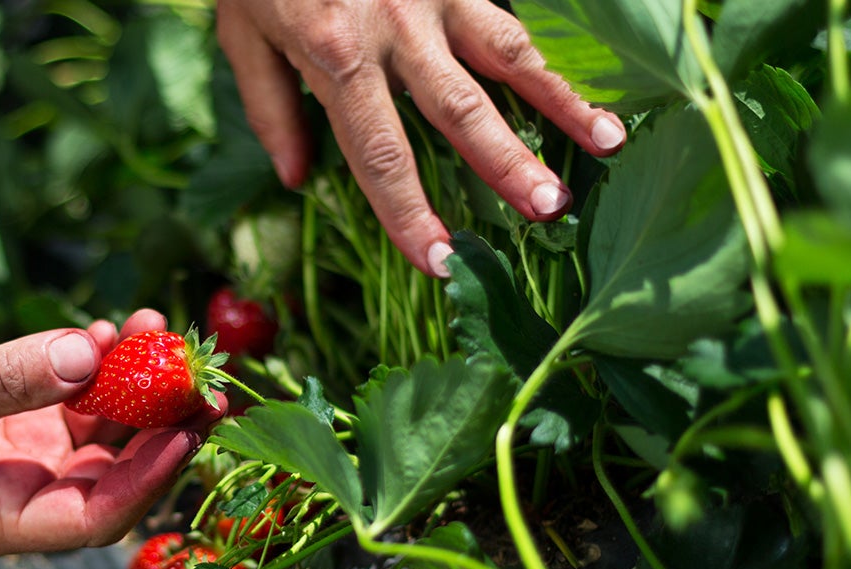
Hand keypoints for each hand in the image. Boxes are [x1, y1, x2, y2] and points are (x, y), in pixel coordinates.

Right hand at [0, 309, 222, 555]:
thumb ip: (9, 378)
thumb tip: (92, 356)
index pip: (91, 518)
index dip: (144, 482)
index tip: (184, 437)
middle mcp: (27, 494)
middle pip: (118, 475)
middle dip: (163, 431)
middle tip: (207, 388)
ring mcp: (34, 455)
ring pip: (111, 430)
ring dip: (140, 384)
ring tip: (158, 328)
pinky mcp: (34, 415)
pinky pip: (89, 395)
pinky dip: (106, 362)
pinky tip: (114, 326)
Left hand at [216, 0, 626, 276]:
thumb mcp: (243, 34)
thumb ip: (272, 109)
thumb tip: (298, 179)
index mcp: (335, 53)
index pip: (379, 154)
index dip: (411, 214)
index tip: (442, 262)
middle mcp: (394, 28)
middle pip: (461, 109)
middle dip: (508, 164)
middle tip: (551, 211)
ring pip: (508, 55)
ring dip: (560, 104)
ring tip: (607, 146)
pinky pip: (506, 21)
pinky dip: (545, 63)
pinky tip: (582, 97)